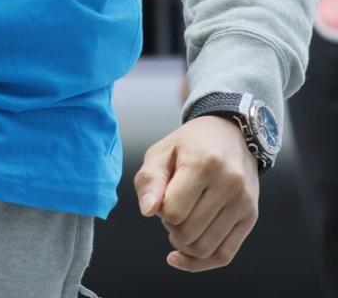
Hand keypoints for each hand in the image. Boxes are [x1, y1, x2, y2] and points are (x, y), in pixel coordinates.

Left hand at [135, 115, 259, 271]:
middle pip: (188, 232)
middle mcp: (229, 185)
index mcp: (203, 164)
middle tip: (170, 209)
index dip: (160, 210)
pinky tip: (181, 256)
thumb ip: (149, 180)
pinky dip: (200, 262)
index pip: (174, 210)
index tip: (162, 196)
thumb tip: (147, 212)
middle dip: (170, 227)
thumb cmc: (189, 144)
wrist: (231, 135)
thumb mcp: (161, 151)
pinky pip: (224, 255)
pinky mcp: (250, 217)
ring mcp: (243, 203)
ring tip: (180, 222)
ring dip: (183, 244)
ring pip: (205, 248)